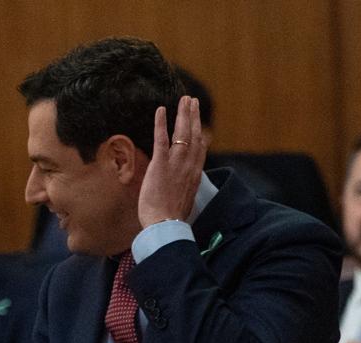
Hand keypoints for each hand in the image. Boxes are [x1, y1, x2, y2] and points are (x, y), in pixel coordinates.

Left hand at [138, 95, 206, 228]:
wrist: (166, 225)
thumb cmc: (171, 218)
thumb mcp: (184, 200)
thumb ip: (184, 188)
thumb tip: (182, 188)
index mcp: (195, 174)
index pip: (200, 148)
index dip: (200, 132)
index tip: (200, 122)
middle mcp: (189, 165)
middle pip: (195, 134)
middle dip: (194, 116)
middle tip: (192, 101)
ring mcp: (176, 163)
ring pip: (182, 132)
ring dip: (183, 114)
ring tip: (184, 99)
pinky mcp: (160, 164)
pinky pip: (161, 139)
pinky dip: (161, 123)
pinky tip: (161, 109)